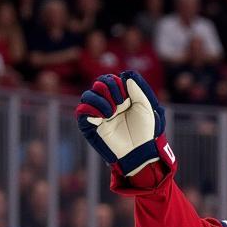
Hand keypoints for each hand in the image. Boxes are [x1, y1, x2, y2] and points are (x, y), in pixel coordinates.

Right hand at [75, 70, 175, 187]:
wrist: (140, 149)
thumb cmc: (145, 130)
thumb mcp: (145, 107)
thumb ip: (137, 90)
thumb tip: (125, 76)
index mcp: (120, 98)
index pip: (109, 80)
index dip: (115, 83)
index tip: (126, 97)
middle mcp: (108, 104)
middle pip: (98, 84)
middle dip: (108, 89)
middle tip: (120, 103)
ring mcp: (99, 114)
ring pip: (87, 95)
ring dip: (99, 99)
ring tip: (111, 112)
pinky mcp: (92, 125)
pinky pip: (81, 111)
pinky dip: (90, 109)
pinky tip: (103, 116)